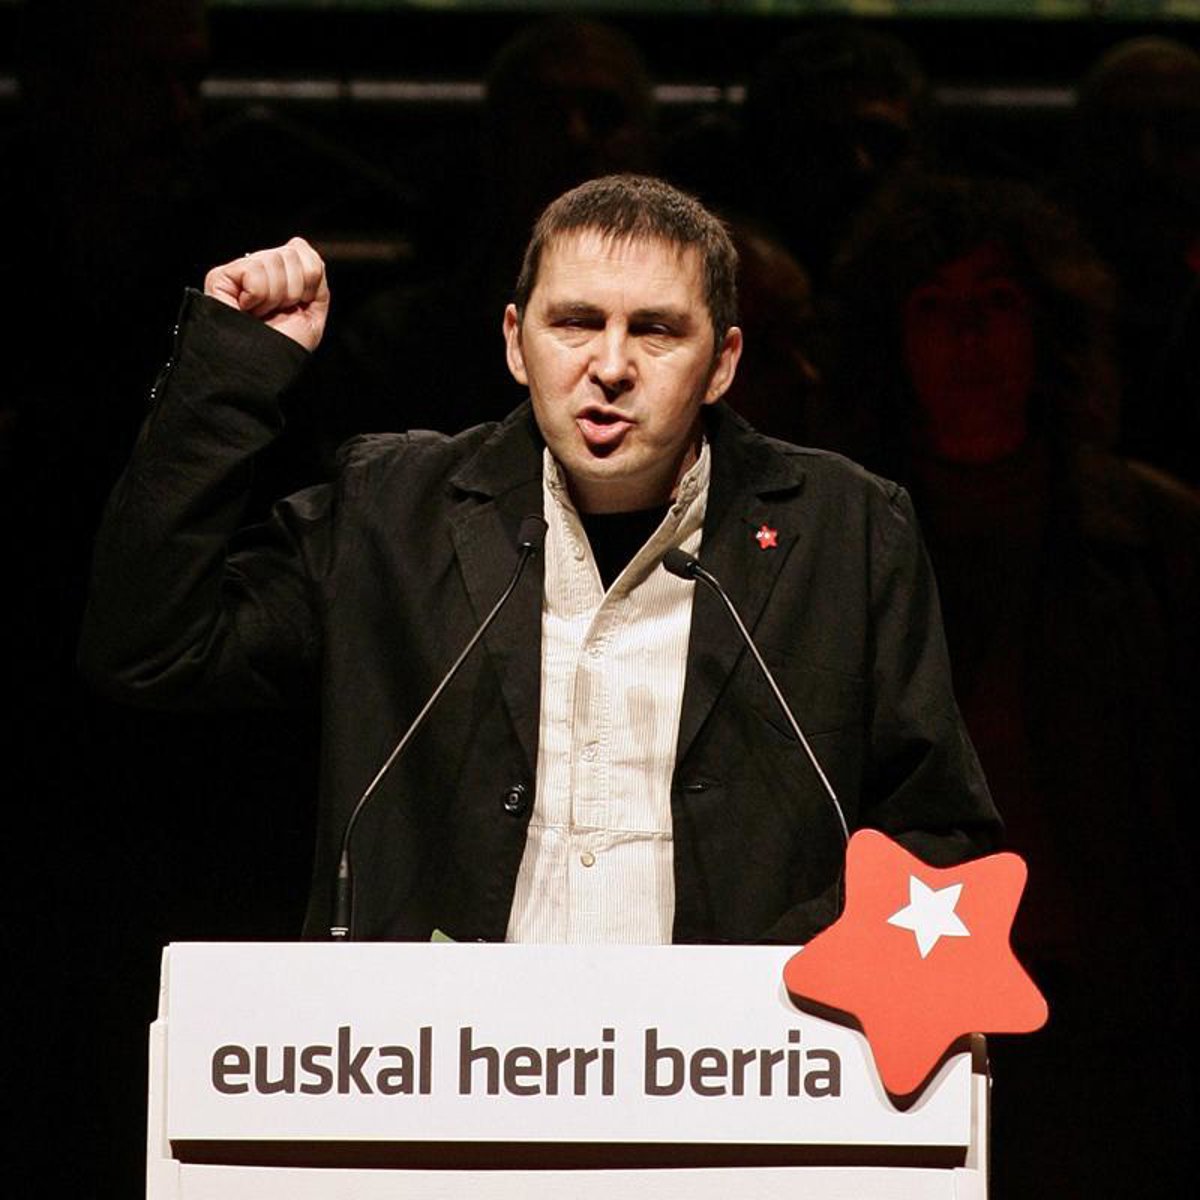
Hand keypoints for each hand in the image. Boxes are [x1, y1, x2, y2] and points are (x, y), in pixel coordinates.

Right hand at [204, 237, 329, 351]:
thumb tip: (297, 244)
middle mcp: (260, 269)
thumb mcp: (312, 314)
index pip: (302, 251)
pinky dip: (258, 296)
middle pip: (291, 254)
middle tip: (277, 312)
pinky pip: (255, 271)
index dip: (310, 281)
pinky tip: (246, 309)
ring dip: (275, 296)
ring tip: (260, 314)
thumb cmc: (281, 347)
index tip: (299, 305)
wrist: (257, 368)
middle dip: (294, 291)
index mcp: (281, 276)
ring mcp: (240, 271)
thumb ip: (315, 279)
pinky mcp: (221, 276)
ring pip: (273, 260)